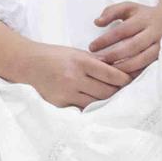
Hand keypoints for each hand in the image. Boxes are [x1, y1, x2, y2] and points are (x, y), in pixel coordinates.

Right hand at [12, 39, 132, 107]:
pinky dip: (92, 105)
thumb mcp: (78, 52)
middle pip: (106, 91)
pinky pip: (83, 108)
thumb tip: (120, 67)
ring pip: (96, 102)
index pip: (110, 74)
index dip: (124, 79)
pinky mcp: (61, 103)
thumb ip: (97, 61)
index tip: (131, 80)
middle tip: (126, 90)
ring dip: (107, 100)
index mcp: (81, 62)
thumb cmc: (56, 55)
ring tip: (114, 97)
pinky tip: (98, 103)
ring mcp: (67, 93)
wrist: (30, 64)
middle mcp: (74, 78)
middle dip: (118, 91)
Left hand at [87, 0, 161, 79]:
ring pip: (143, 59)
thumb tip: (97, 22)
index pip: (122, 30)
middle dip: (115, 56)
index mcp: (143, 19)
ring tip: (110, 71)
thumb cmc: (144, 14)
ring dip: (125, 67)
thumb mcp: (128, 8)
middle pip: (133, 46)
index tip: (92, 47)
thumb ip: (111, 12)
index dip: (106, 40)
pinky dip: (136, 72)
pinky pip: (149, 67)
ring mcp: (161, 45)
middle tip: (100, 61)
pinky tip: (124, 76)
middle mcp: (154, 32)